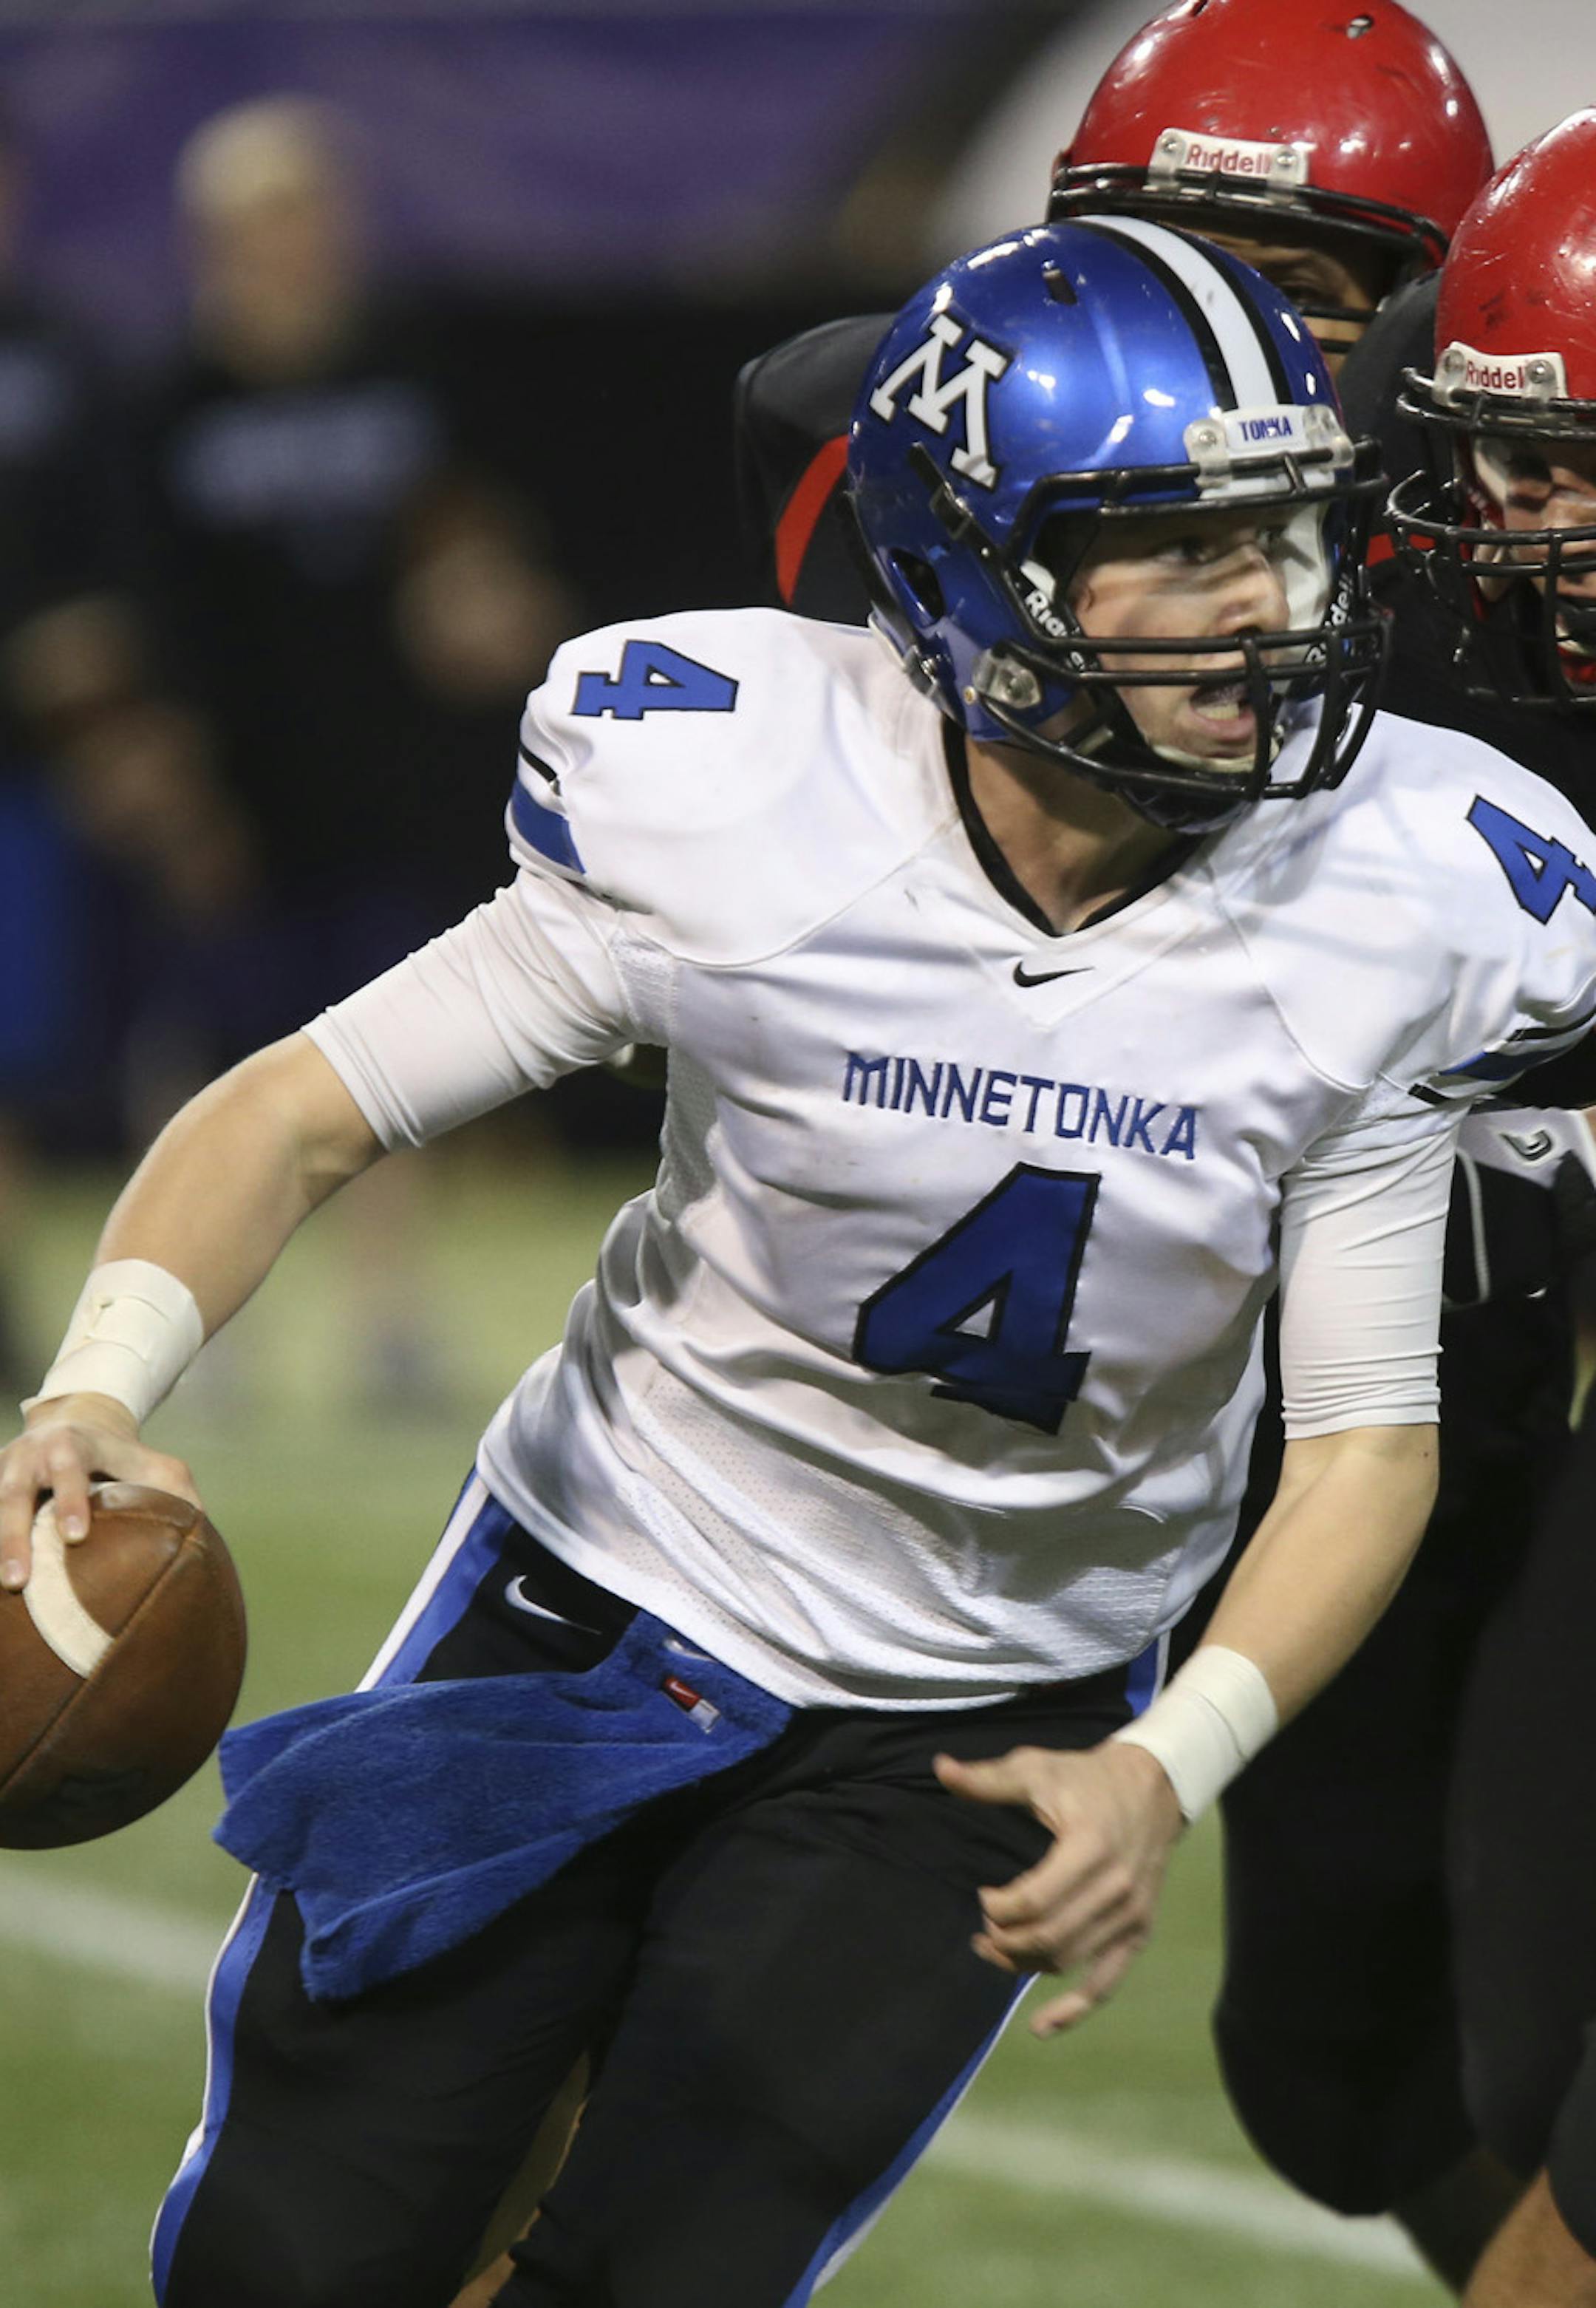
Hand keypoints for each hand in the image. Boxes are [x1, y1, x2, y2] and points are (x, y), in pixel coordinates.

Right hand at [0, 1393, 199, 1589]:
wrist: (72, 1427)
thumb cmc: (123, 1460)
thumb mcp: (156, 1466)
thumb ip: (178, 1494)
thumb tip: (202, 1539)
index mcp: (76, 1444)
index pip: (70, 1467)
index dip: (70, 1500)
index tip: (75, 1537)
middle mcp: (32, 1454)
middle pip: (15, 1491)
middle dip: (14, 1535)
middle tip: (19, 1580)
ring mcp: (4, 1469)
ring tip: (3, 1587)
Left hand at [935, 1738, 1183, 2037]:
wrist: (1156, 1788)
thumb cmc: (1088, 1777)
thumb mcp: (1038, 1769)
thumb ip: (988, 1778)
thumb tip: (939, 1769)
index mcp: (1090, 1847)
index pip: (1034, 1901)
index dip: (998, 1908)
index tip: (983, 1894)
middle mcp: (1115, 1888)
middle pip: (1047, 1937)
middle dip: (1004, 1940)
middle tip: (983, 1927)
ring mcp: (1130, 1915)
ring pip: (1067, 1961)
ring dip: (1024, 1965)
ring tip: (994, 1949)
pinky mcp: (1138, 1932)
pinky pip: (1106, 1983)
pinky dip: (1074, 2011)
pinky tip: (1041, 2028)